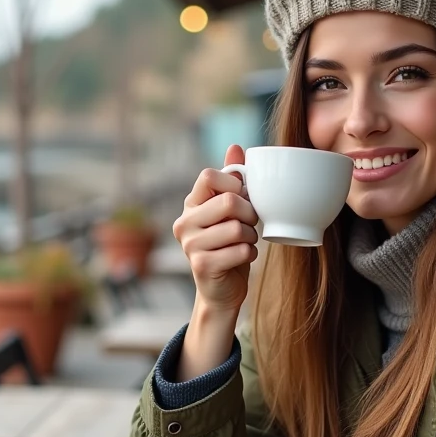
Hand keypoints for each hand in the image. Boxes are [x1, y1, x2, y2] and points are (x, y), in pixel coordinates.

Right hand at [173, 145, 259, 317]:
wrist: (222, 289)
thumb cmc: (229, 245)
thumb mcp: (231, 210)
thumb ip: (232, 180)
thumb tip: (236, 147)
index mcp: (191, 203)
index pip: (209, 175)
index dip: (235, 184)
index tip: (242, 199)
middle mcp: (184, 222)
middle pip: (228, 202)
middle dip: (249, 213)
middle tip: (250, 224)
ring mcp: (190, 245)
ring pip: (237, 228)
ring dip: (251, 237)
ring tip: (246, 242)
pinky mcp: (201, 266)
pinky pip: (240, 251)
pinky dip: (250, 254)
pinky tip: (242, 258)